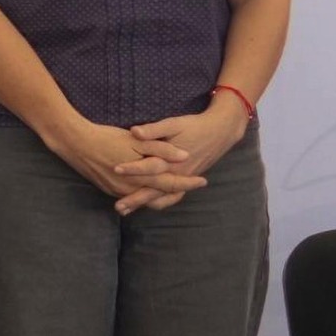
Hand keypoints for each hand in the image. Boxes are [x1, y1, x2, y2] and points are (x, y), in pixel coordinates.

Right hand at [49, 118, 206, 213]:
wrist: (74, 143)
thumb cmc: (106, 138)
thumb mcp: (136, 140)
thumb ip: (162, 148)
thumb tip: (184, 155)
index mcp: (141, 176)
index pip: (171, 183)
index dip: (188, 183)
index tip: (203, 180)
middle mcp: (130, 188)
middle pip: (159, 197)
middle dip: (177, 192)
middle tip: (191, 186)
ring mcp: (117, 191)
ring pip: (145, 199)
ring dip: (160, 195)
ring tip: (174, 188)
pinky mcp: (108, 189)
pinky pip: (131, 196)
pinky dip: (143, 194)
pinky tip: (148, 187)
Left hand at [119, 98, 247, 212]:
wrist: (220, 131)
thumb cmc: (194, 126)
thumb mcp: (174, 124)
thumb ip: (154, 129)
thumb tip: (134, 132)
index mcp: (174, 159)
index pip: (149, 167)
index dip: (132, 168)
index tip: (115, 170)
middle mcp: (179, 173)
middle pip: (154, 190)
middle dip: (135, 198)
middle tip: (117, 207)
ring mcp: (184, 179)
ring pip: (163, 197)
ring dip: (145, 204)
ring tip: (126, 211)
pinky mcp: (187, 180)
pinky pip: (172, 197)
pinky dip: (159, 202)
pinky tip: (146, 205)